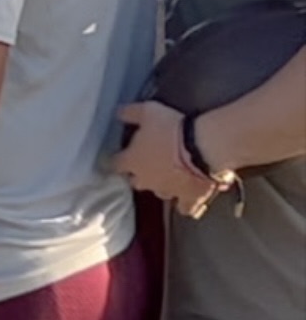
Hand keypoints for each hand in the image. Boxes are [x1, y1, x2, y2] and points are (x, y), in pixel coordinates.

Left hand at [116, 102, 225, 217]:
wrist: (203, 146)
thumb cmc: (172, 127)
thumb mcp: (148, 111)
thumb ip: (130, 113)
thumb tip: (119, 113)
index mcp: (132, 161)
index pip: (115, 164)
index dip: (117, 160)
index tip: (118, 158)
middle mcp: (146, 180)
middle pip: (137, 181)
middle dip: (141, 174)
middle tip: (150, 164)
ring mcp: (168, 191)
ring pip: (160, 192)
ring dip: (164, 185)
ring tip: (173, 177)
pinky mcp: (190, 199)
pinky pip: (187, 208)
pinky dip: (188, 205)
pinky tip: (190, 202)